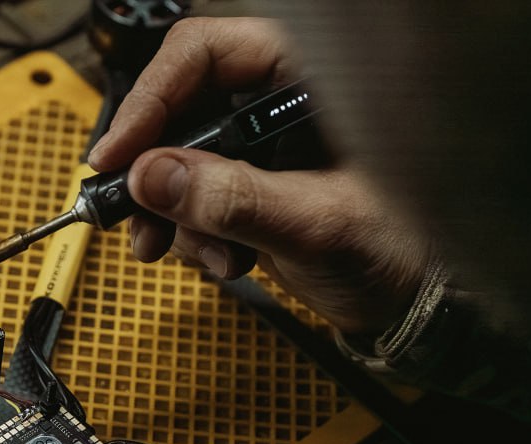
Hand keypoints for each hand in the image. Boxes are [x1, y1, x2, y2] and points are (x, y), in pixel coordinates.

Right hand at [89, 17, 432, 335]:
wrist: (411, 303)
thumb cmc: (403, 250)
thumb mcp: (318, 224)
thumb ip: (236, 200)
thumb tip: (155, 176)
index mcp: (310, 74)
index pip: (204, 53)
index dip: (152, 99)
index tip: (120, 154)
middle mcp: (278, 99)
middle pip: (180, 108)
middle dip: (155, 170)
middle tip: (133, 212)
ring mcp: (262, 144)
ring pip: (177, 158)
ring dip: (171, 213)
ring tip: (192, 252)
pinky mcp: (250, 182)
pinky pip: (191, 197)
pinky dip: (192, 233)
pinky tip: (225, 261)